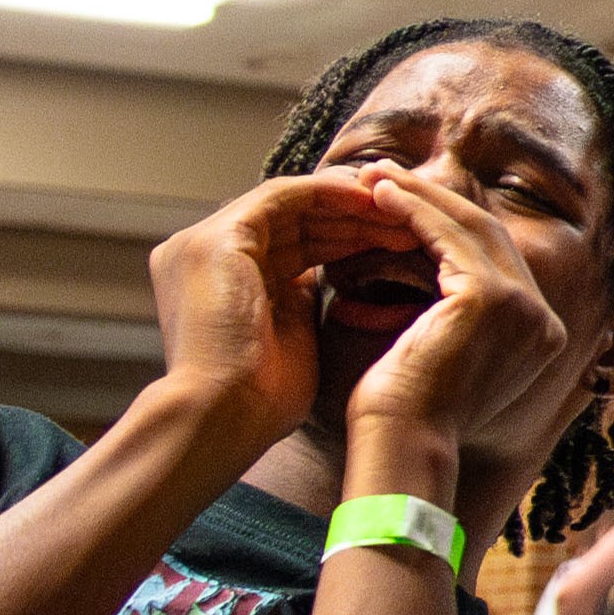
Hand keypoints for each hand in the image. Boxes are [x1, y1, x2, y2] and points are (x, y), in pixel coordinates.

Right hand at [145, 173, 418, 440]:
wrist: (225, 418)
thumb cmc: (260, 397)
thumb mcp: (290, 332)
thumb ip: (299, 295)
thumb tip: (330, 273)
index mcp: (214, 278)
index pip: (289, 242)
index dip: (347, 239)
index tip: (400, 242)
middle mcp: (200, 252)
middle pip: (292, 219)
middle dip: (356, 219)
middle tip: (413, 223)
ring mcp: (201, 241)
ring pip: (291, 204)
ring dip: (351, 206)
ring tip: (406, 216)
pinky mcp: (217, 238)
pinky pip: (284, 197)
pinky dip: (331, 196)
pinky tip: (375, 206)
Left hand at [339, 160, 583, 490]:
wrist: (401, 445)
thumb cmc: (406, 412)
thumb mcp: (440, 351)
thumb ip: (449, 312)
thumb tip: (422, 266)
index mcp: (539, 335)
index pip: (495, 259)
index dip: (449, 224)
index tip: (404, 204)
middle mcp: (543, 319)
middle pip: (490, 235)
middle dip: (436, 200)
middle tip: (386, 176)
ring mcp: (524, 307)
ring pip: (471, 227)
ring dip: (420, 195)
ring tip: (374, 177)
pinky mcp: (491, 298)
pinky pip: (448, 236)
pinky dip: (412, 208)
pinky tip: (378, 195)